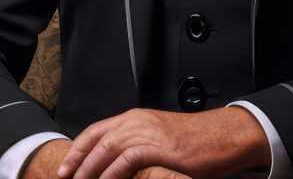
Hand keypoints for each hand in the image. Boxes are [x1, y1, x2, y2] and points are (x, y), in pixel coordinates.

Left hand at [55, 107, 268, 178]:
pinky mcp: (161, 147)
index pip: (97, 130)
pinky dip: (112, 172)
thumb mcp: (161, 140)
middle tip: (65, 177)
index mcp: (136, 118)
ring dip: (90, 169)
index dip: (78, 148)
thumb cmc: (198, 142)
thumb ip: (139, 147)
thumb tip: (117, 166)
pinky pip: (127, 159)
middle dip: (78, 161)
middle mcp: (138, 122)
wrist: (227, 136)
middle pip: (97, 139)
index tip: (66, 166)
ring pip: (107, 149)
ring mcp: (149, 133)